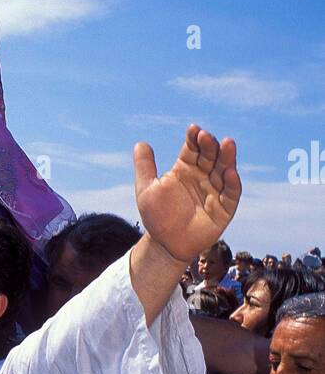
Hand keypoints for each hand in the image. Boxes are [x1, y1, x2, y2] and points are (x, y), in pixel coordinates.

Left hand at [134, 124, 240, 263]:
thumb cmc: (156, 216)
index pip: (192, 149)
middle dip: (210, 146)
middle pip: (210, 157)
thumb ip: (144, 167)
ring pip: (223, 171)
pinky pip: (230, 195)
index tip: (193, 129)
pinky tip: (230, 172)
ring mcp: (214, 191)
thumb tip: (140, 143)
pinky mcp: (224, 209)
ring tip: (227, 143)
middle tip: (207, 137)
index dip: (194, 139)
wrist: (165, 244)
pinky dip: (232, 183)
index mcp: (185, 169)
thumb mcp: (146, 190)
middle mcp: (202, 177)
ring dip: (226, 157)